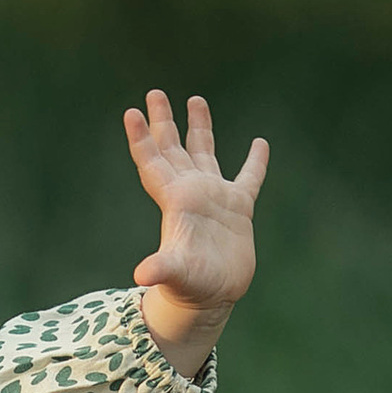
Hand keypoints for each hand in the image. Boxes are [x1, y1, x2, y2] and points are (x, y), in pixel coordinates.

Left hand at [123, 90, 268, 377]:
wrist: (213, 299)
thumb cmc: (190, 288)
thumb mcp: (176, 275)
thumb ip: (162, 268)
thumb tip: (142, 275)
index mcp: (175, 200)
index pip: (153, 163)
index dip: (141, 139)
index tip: (131, 113)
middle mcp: (191, 192)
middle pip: (173, 148)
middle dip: (163, 121)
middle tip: (154, 93)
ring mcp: (215, 198)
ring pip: (205, 153)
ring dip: (199, 127)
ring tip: (195, 98)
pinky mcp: (239, 210)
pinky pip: (248, 178)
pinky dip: (255, 162)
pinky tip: (260, 143)